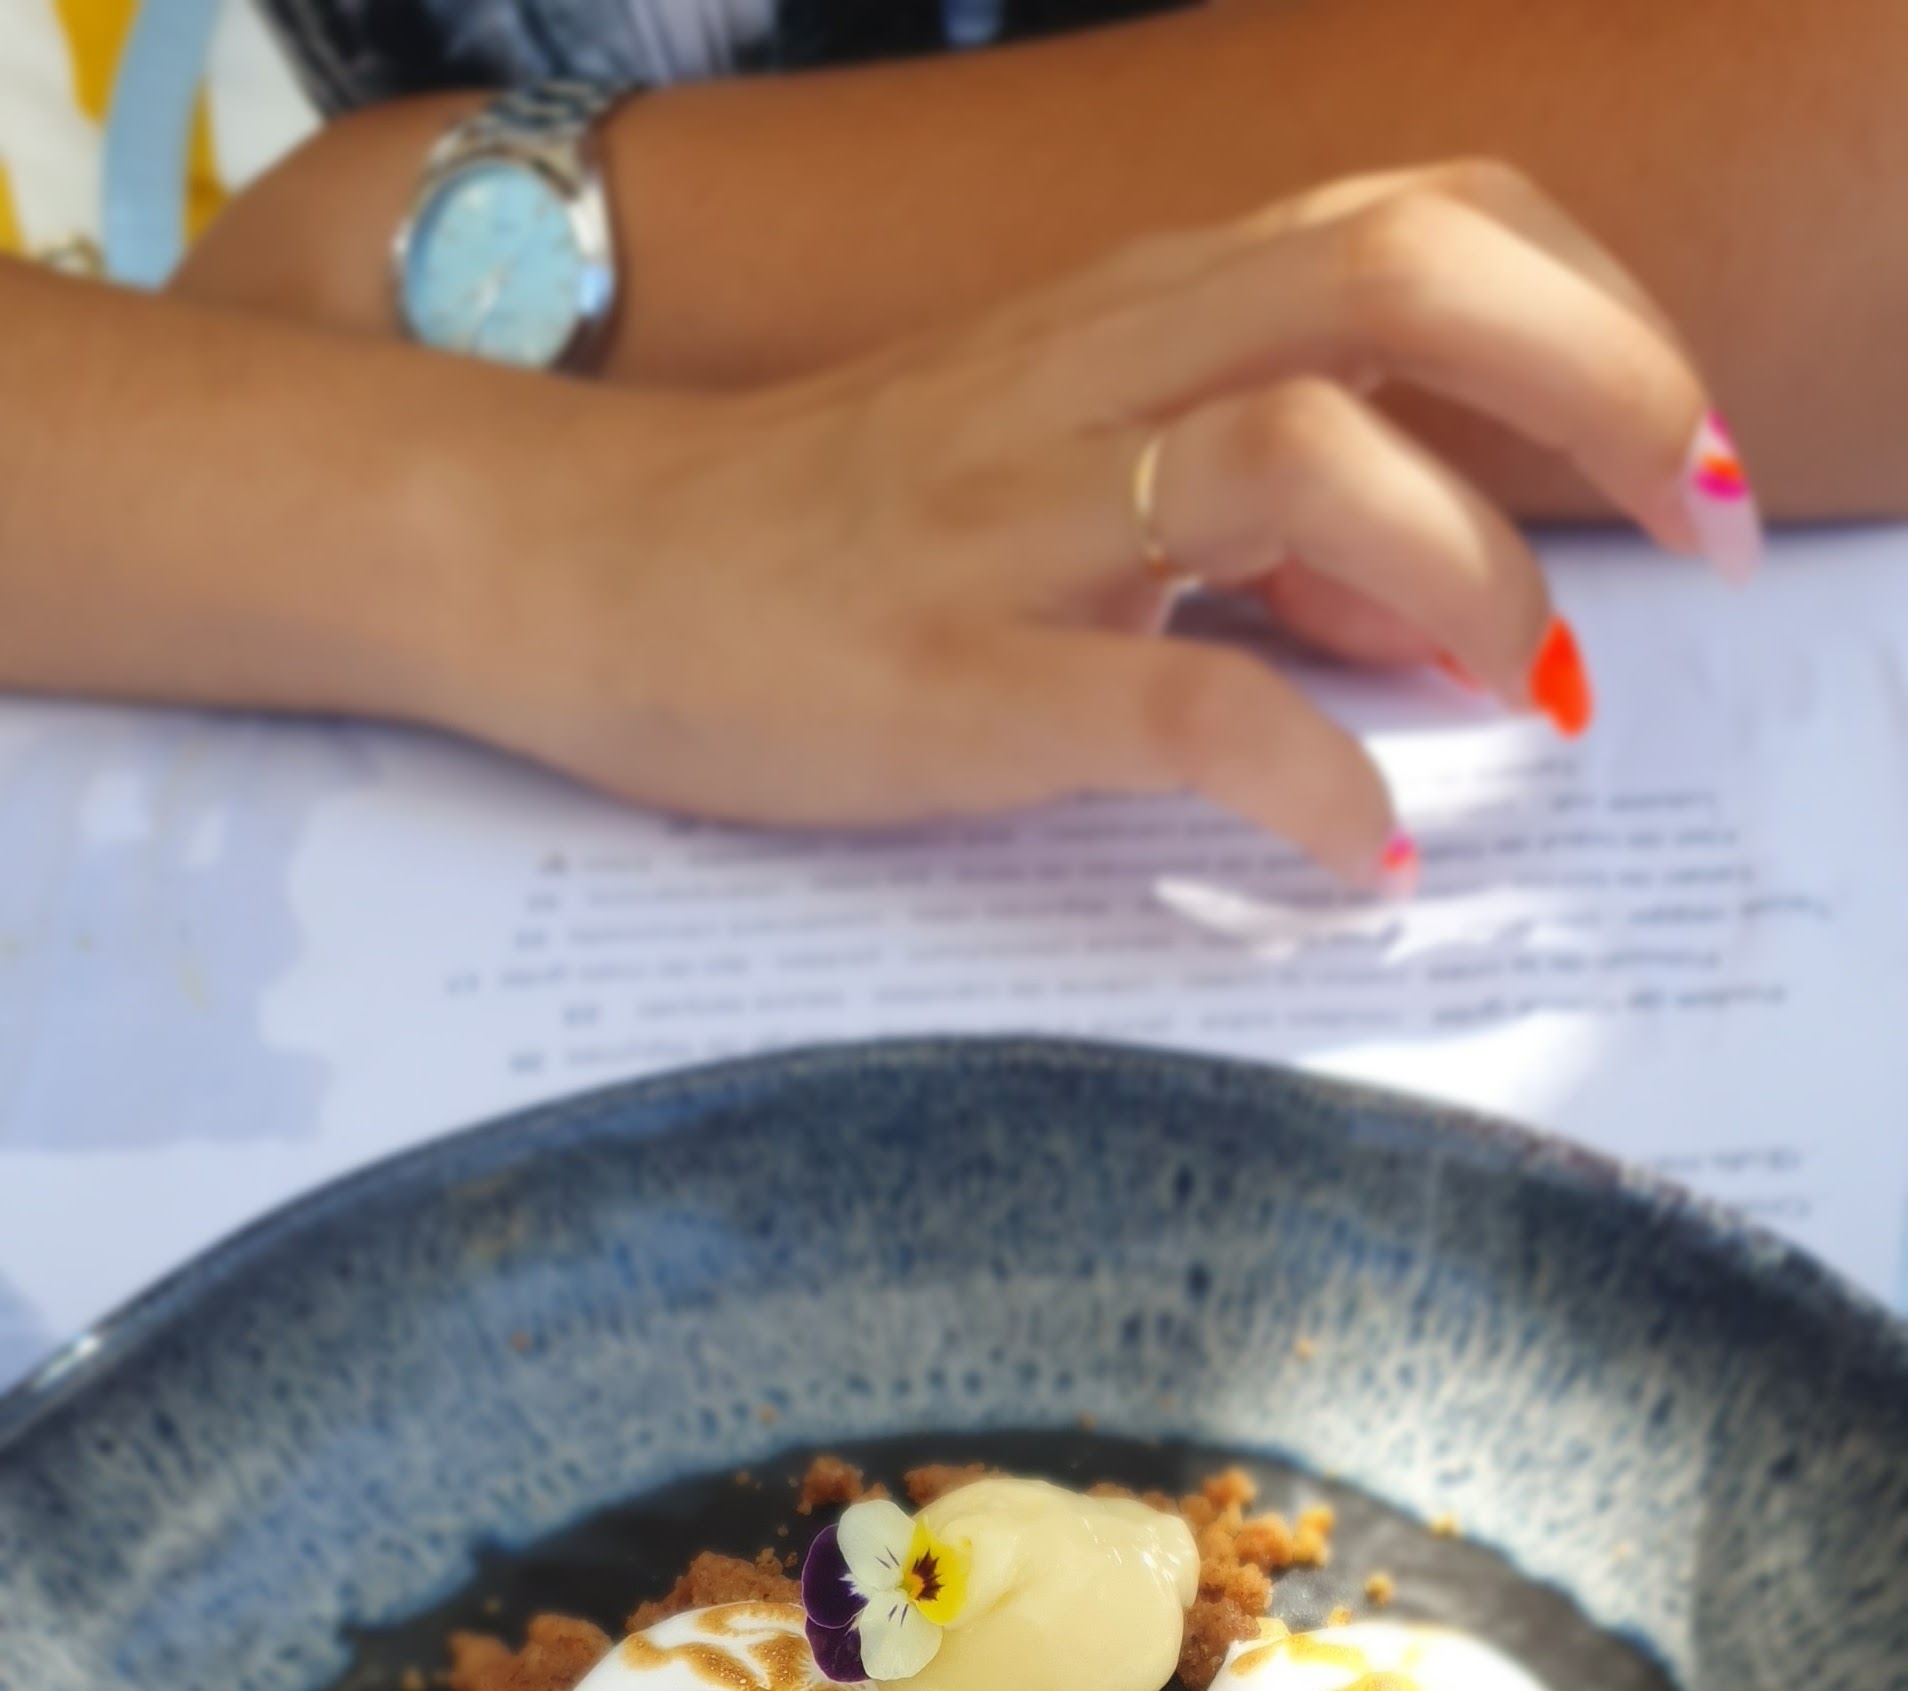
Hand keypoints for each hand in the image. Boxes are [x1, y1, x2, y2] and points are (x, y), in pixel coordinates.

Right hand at [448, 163, 1754, 878]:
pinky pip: (1180, 706)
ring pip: (1304, 453)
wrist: (572, 571)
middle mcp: (1097, 373)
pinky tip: (1365, 851)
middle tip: (1692, 532)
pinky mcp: (954, 676)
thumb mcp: (1066, 462)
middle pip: (1402, 272)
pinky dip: (1312, 781)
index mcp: (1139, 307)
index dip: (1594, 303)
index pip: (1426, 215)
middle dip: (1600, 386)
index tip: (1679, 444)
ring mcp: (1021, 520)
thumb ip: (1254, 498)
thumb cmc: (831, 533)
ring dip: (1465, 577)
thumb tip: (1432, 593)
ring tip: (1516, 697)